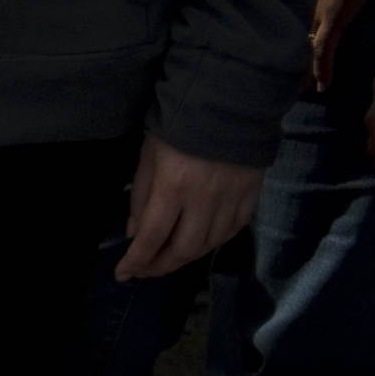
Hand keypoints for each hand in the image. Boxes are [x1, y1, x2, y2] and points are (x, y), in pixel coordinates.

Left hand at [117, 135, 258, 278]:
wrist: (229, 102)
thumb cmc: (178, 127)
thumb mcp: (148, 158)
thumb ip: (140, 199)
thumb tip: (134, 234)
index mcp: (173, 187)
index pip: (152, 237)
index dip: (136, 261)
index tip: (123, 274)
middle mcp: (205, 198)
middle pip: (183, 249)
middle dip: (160, 266)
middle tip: (145, 270)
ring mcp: (232, 197)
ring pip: (209, 244)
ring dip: (186, 257)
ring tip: (168, 258)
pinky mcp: (251, 193)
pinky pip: (233, 230)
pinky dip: (214, 242)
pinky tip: (200, 242)